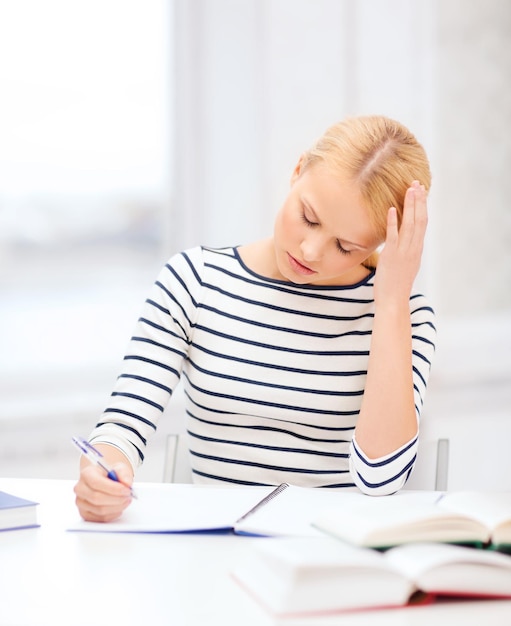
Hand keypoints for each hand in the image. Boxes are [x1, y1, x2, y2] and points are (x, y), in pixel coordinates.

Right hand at [74, 461, 133, 521]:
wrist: (105, 479)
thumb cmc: (110, 474)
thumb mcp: (119, 467)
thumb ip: (124, 473)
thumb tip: (127, 483)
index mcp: (86, 474)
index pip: (96, 483)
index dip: (113, 488)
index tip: (126, 490)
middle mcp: (80, 488)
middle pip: (97, 498)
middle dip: (116, 499)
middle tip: (128, 496)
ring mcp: (81, 502)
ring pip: (99, 510)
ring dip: (116, 507)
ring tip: (125, 500)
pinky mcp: (85, 513)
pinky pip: (100, 518)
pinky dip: (113, 514)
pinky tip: (119, 507)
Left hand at [373, 181, 427, 305]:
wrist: (393, 301)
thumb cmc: (395, 286)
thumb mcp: (404, 265)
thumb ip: (404, 252)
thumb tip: (399, 242)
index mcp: (417, 249)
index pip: (422, 223)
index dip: (422, 206)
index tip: (421, 191)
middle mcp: (413, 249)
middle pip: (420, 220)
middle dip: (419, 201)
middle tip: (417, 183)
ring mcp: (404, 252)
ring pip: (410, 224)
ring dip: (410, 206)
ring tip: (410, 189)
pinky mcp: (392, 256)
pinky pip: (393, 236)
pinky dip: (393, 222)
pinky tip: (392, 209)